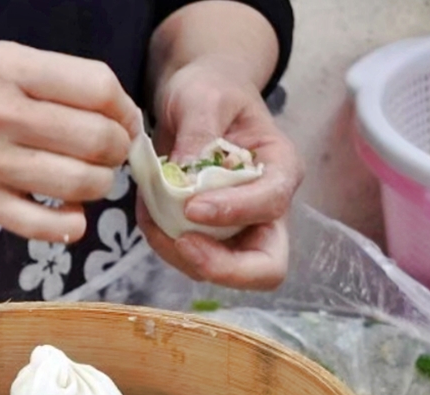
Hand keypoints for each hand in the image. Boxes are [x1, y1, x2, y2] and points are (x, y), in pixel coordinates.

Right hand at [0, 42, 140, 242]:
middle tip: (109, 149)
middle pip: (96, 139)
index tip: (122, 117)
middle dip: (117, 147)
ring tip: (89, 175)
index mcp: (6, 68)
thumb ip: (55, 79)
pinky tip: (71, 211)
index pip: (97, 87)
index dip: (123, 107)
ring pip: (80, 183)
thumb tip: (119, 113)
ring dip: (100, 183)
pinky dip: (72, 224)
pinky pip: (46, 227)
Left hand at [139, 56, 303, 289]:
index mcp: (281, 168)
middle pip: (265, 266)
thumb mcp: (203, 95)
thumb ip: (198, 131)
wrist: (196, 97)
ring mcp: (241, 227)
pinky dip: (165, 245)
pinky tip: (148, 213)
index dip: (234, 213)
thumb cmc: (210, 88)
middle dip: (223, 267)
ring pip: (223, 271)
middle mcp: (268, 206)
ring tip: (151, 216)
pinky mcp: (212, 236)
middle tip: (182, 244)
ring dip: (181, 255)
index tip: (192, 207)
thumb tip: (186, 173)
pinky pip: (191, 259)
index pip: (271, 205)